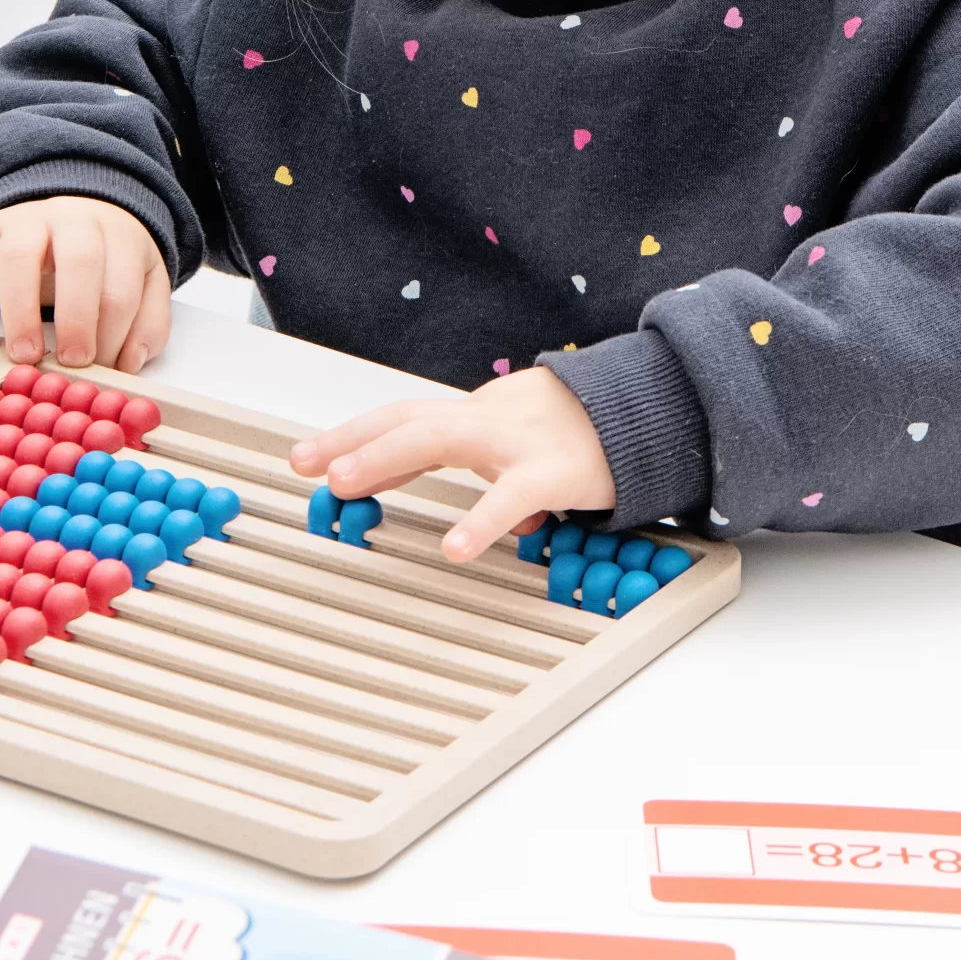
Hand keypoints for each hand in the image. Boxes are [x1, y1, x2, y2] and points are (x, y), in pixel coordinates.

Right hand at [0, 197, 170, 372]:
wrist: (71, 216)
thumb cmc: (107, 262)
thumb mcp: (142, 285)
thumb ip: (147, 324)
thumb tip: (131, 363)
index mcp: (118, 235)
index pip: (121, 286)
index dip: (112, 335)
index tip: (101, 368)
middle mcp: (73, 219)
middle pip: (79, 260)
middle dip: (76, 318)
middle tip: (69, 362)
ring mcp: (26, 221)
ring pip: (19, 255)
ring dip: (22, 311)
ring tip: (25, 356)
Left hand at [289, 367, 614, 561]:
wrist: (655, 411)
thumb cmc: (589, 435)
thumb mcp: (530, 451)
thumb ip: (500, 479)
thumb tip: (481, 523)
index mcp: (482, 414)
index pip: (408, 418)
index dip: (357, 435)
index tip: (311, 456)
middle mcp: (490, 417)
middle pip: (409, 418)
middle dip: (352, 440)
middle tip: (305, 465)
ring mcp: (520, 439)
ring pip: (440, 436)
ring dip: (385, 457)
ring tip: (345, 482)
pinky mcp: (556, 469)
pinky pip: (512, 497)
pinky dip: (480, 521)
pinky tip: (455, 548)